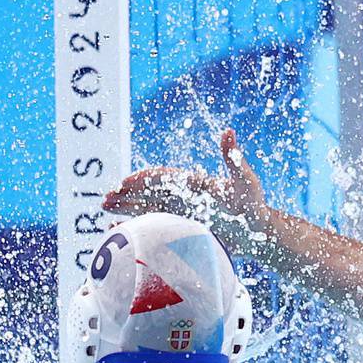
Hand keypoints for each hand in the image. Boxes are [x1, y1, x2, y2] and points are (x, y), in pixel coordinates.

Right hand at [102, 129, 272, 253]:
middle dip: (126, 194)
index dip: (143, 179)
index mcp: (192, 182)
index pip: (162, 177)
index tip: (125, 182)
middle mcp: (182, 195)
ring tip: (104, 209)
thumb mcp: (244, 180)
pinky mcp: (182, 228)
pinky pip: (156, 225)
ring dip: (126, 207)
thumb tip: (228, 131)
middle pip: (148, 192)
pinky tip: (121, 229)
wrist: (258, 230)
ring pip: (147, 207)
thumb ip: (232, 158)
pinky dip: (139, 226)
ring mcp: (180, 212)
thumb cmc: (253, 203)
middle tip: (105, 199)